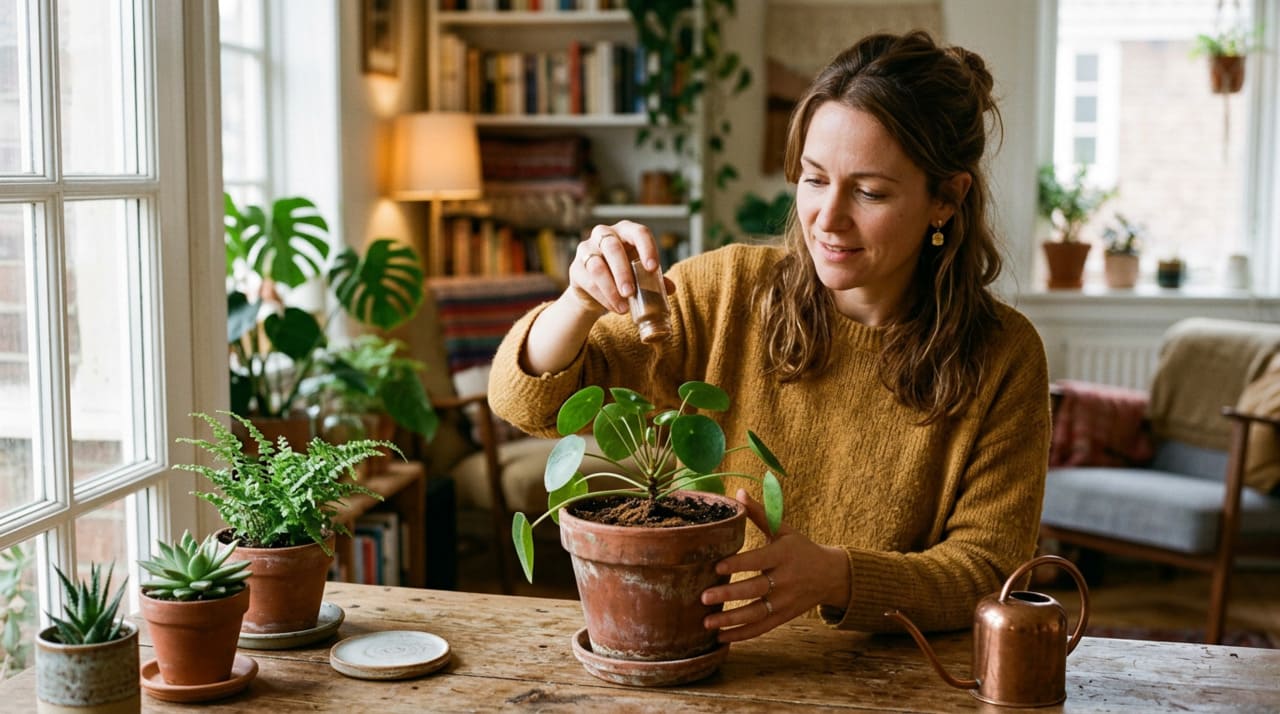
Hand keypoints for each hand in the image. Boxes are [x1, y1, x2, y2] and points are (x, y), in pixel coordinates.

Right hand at [569, 221, 662, 315]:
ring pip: (597, 266)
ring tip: (623, 308)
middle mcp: (604, 234)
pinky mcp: (575, 267)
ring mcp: (587, 249)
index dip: (646, 248)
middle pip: (612, 247)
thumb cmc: (624, 276)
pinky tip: (613, 307)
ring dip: (610, 289)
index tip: (653, 269)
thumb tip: (670, 288)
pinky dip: (602, 296)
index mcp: (626, 231)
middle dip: (623, 272)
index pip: (638, 232)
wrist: (596, 291)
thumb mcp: (641, 275)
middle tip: (631, 293)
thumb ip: (655, 280)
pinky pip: (587, 281)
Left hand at [701, 489, 850, 642]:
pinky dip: (742, 635)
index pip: (758, 560)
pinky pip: (762, 628)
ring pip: (757, 613)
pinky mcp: (785, 616)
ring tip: (707, 623)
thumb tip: (738, 493)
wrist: (830, 575)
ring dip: (731, 620)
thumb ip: (760, 513)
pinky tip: (721, 637)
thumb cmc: (800, 548)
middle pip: (755, 589)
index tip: (716, 566)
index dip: (738, 564)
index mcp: (783, 555)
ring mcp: (786, 601)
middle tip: (704, 597)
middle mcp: (786, 580)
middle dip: (729, 595)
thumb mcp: (783, 529)